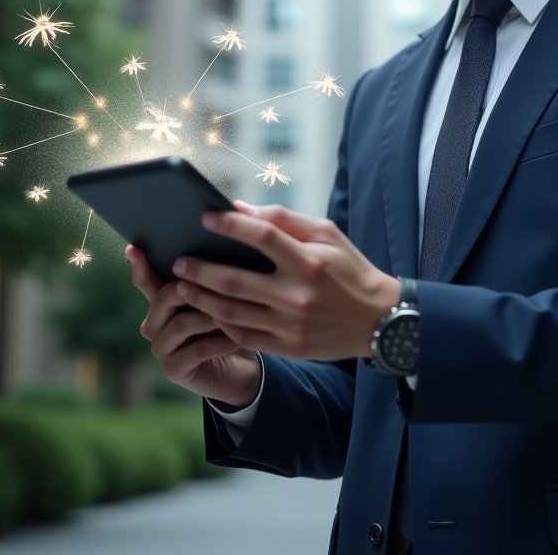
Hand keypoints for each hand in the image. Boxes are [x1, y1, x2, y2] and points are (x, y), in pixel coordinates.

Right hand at [126, 244, 261, 409]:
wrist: (241, 368)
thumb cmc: (232, 325)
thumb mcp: (223, 300)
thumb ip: (213, 280)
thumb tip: (219, 249)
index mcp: (162, 303)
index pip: (147, 282)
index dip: (140, 266)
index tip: (133, 248)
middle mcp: (154, 324)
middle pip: (165, 297)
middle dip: (193, 289)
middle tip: (223, 283)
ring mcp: (160, 348)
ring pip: (181, 323)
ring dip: (212, 317)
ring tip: (239, 312)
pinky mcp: (172, 370)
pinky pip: (197, 350)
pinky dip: (221, 342)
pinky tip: (239, 339)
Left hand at [171, 202, 400, 361]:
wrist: (378, 320)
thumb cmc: (349, 269)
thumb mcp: (328, 234)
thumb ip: (286, 220)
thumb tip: (242, 209)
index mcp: (309, 260)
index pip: (263, 236)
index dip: (231, 224)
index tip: (205, 216)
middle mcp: (298, 294)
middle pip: (235, 280)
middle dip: (200, 269)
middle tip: (179, 261)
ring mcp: (291, 324)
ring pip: (232, 312)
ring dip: (201, 297)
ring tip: (182, 286)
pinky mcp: (289, 348)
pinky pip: (243, 336)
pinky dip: (221, 323)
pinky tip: (208, 311)